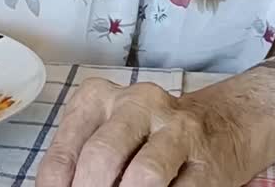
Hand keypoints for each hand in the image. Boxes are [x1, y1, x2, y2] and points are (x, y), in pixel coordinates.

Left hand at [36, 77, 256, 186]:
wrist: (218, 123)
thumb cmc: (145, 134)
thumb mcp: (104, 134)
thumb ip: (79, 160)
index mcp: (100, 97)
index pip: (65, 150)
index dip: (56, 186)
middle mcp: (137, 103)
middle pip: (102, 155)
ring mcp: (176, 128)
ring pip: (144, 174)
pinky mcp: (206, 159)